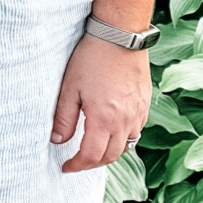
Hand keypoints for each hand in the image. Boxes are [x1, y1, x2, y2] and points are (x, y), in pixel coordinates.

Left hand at [49, 34, 149, 173]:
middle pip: (111, 156)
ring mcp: (138, 113)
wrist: (120, 35)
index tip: (66, 166)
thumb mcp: (70, 88)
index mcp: (104, 119)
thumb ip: (64, 118)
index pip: (91, 156)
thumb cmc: (92, 57)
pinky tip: (112, 131)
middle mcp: (125, 121)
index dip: (77, 166)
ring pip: (127, 146)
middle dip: (93, 163)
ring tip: (94, 149)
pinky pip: (137, 131)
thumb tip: (57, 140)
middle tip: (78, 161)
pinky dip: (124, 138)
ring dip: (110, 153)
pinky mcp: (145, 103)